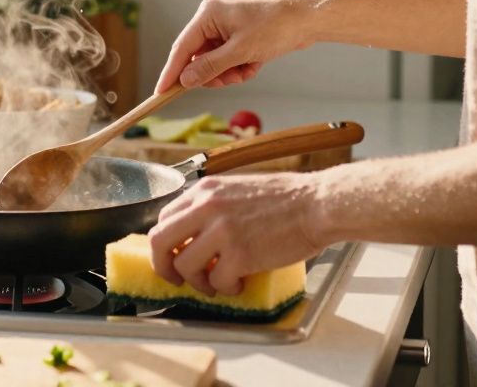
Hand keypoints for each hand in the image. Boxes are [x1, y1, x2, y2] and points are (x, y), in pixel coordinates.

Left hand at [147, 173, 327, 295]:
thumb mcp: (238, 188)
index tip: (173, 255)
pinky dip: (226, 287)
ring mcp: (222, 231)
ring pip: (185, 266)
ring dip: (198, 281)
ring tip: (217, 282)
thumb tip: (195, 232)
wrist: (316, 204)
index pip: (164, 218)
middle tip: (176, 278)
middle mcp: (207, 207)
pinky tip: (239, 283)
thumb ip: (213, 206)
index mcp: (206, 190)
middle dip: (164, 266)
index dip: (165, 243)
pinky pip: (217, 280)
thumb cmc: (286, 199)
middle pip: (160, 242)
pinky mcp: (239, 254)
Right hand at [155, 0, 311, 91]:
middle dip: (213, 74)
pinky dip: (239, 69)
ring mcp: (224, 30)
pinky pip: (227, 62)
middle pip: (197, 59)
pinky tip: (254, 65)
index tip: (160, 92)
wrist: (306, 22)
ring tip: (246, 70)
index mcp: (207, 15)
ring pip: (213, 64)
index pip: (181, 48)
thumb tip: (185, 80)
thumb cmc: (274, 27)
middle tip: (228, 80)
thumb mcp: (240, 52)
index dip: (171, 72)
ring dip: (228, 74)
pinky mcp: (236, 39)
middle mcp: (212, 20)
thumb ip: (210, 67)